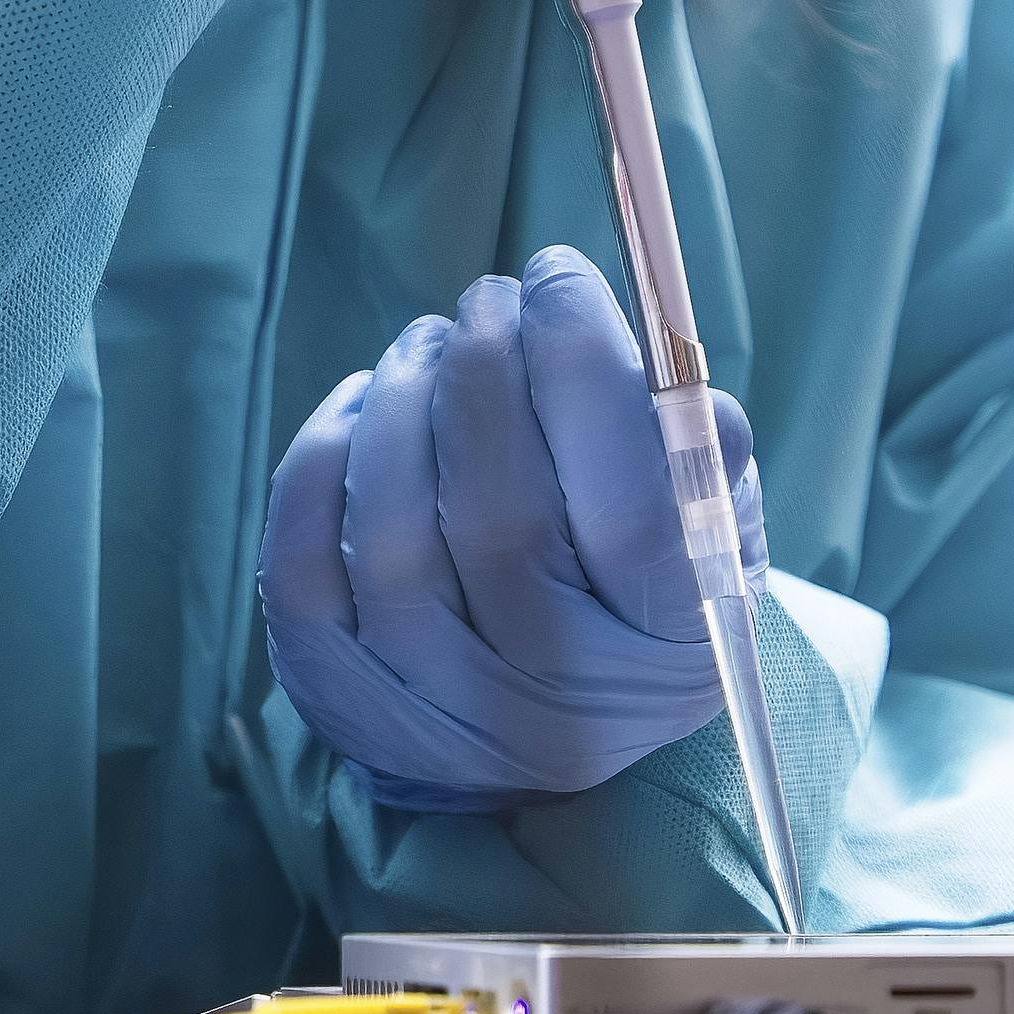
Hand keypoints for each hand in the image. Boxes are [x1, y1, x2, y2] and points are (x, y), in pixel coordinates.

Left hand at [261, 245, 766, 809]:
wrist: (550, 736)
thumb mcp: (709, 523)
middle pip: (499, 516)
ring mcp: (438, 705)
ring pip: (391, 530)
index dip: (584, 373)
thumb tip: (630, 330)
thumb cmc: (638, 589)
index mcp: (673, 641)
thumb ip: (694, 435)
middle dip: (483, 370)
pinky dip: (326, 456)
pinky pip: (304, 557)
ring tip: (432, 345)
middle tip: (489, 300)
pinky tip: (367, 409)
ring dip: (403, 400)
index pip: (635, 507)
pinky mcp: (339, 692)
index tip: (560, 277)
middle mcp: (556, 696)